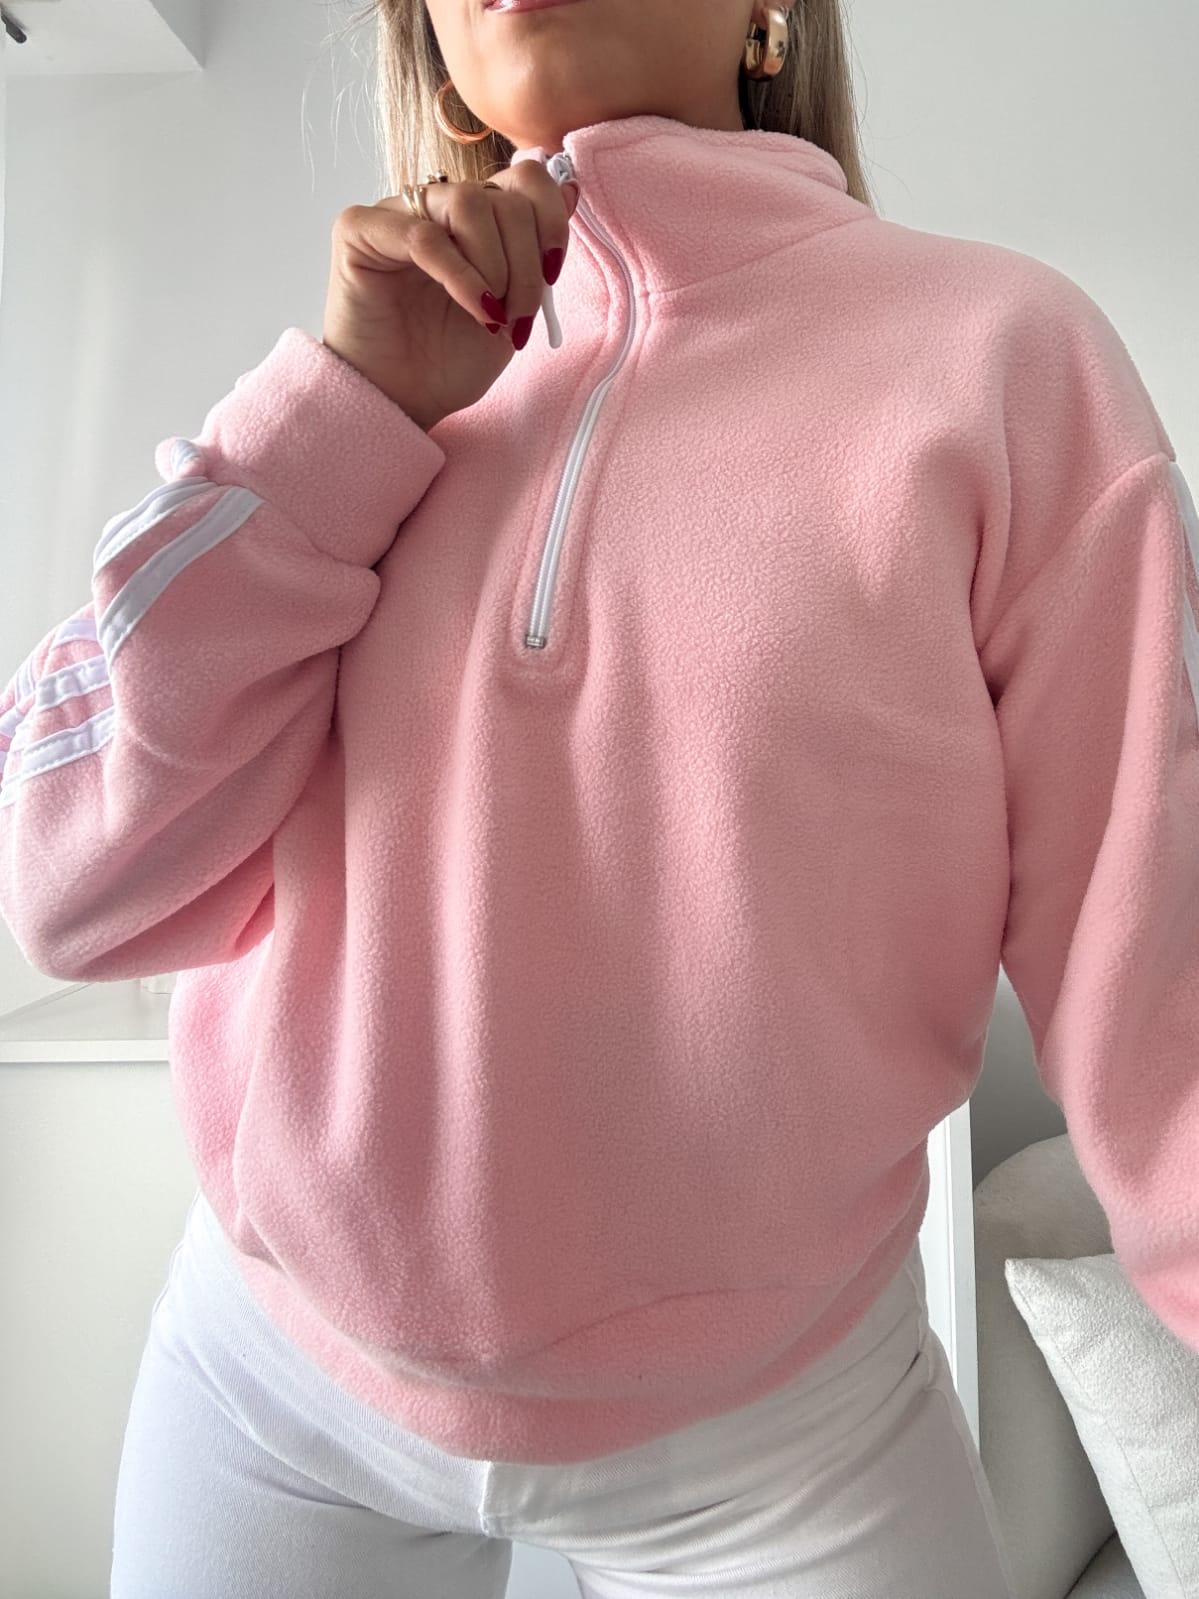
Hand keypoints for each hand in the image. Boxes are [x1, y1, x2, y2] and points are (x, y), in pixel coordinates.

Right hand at [322, 161, 579, 429]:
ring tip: (492, 316)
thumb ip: (537, 251)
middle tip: (518, 317)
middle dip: (525, 262)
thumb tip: (571, 187)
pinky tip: (476, 310)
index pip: (523, 178)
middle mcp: (435, 206)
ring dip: (495, 266)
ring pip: (467, 203)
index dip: (550, 221)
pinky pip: (423, 235)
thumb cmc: (449, 361)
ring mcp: (396, 213)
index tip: (552, 274)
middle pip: (501, 196)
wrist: (401, 403)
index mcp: (473, 218)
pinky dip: (460, 276)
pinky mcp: (359, 230)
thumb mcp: (513, 306)